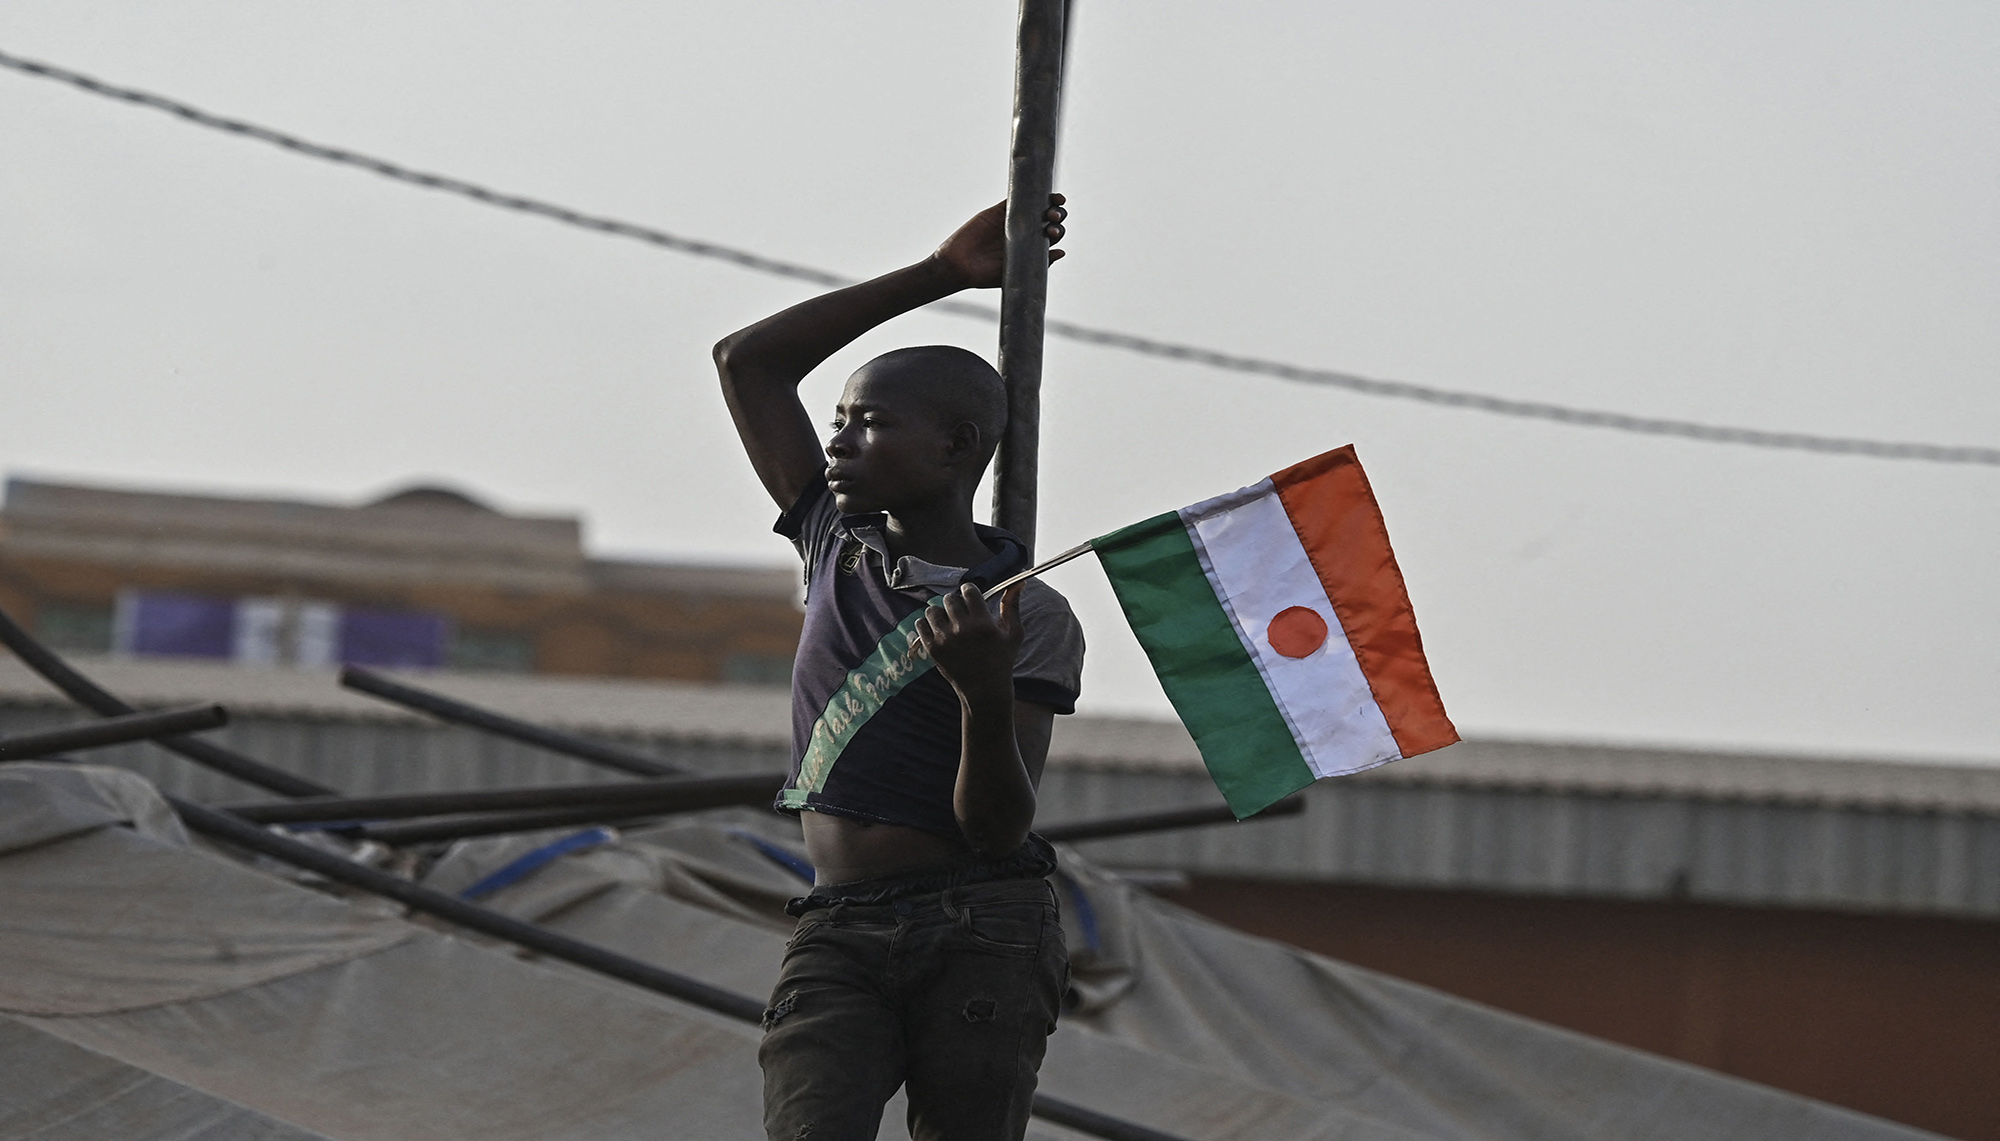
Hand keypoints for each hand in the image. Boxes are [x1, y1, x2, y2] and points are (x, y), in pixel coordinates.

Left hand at [912, 583, 1024, 700]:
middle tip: (961, 613)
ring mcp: (945, 639)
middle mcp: (962, 629)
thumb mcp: (1014, 633)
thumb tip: (1019, 583)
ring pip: (933, 610)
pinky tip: (939, 630)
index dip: (970, 592)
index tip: (972, 600)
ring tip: (949, 622)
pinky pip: (921, 624)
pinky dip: (927, 624)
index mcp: (983, 623)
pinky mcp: (932, 649)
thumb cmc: (1002, 660)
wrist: (984, 690)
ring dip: (940, 613)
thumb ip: (1013, 606)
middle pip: (949, 598)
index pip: (968, 590)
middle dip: (956, 603)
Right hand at [934, 194, 1067, 288]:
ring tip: (1053, 203)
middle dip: (1056, 215)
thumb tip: (1061, 252)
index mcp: (1031, 247)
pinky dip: (1025, 190)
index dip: (1057, 231)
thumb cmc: (984, 276)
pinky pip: (1014, 196)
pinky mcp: (998, 210)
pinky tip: (1035, 191)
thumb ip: (1038, 262)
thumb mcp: (1015, 272)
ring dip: (1048, 202)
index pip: (1052, 235)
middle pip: (1048, 219)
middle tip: (1052, 218)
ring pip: (1036, 205)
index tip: (1053, 233)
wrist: (959, 266)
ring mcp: (1012, 219)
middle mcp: (1025, 232)